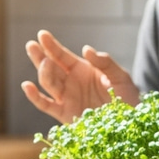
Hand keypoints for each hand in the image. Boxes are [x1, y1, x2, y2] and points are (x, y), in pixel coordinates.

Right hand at [22, 29, 138, 123]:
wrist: (131, 124)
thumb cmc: (127, 98)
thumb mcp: (120, 77)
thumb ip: (105, 63)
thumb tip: (86, 49)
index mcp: (81, 70)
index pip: (62, 55)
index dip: (51, 45)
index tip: (42, 34)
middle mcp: (70, 83)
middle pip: (50, 67)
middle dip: (39, 56)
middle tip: (32, 46)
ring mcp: (66, 99)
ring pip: (48, 83)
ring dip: (43, 73)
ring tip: (46, 63)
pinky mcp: (65, 115)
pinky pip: (46, 105)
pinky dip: (35, 97)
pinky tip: (27, 86)